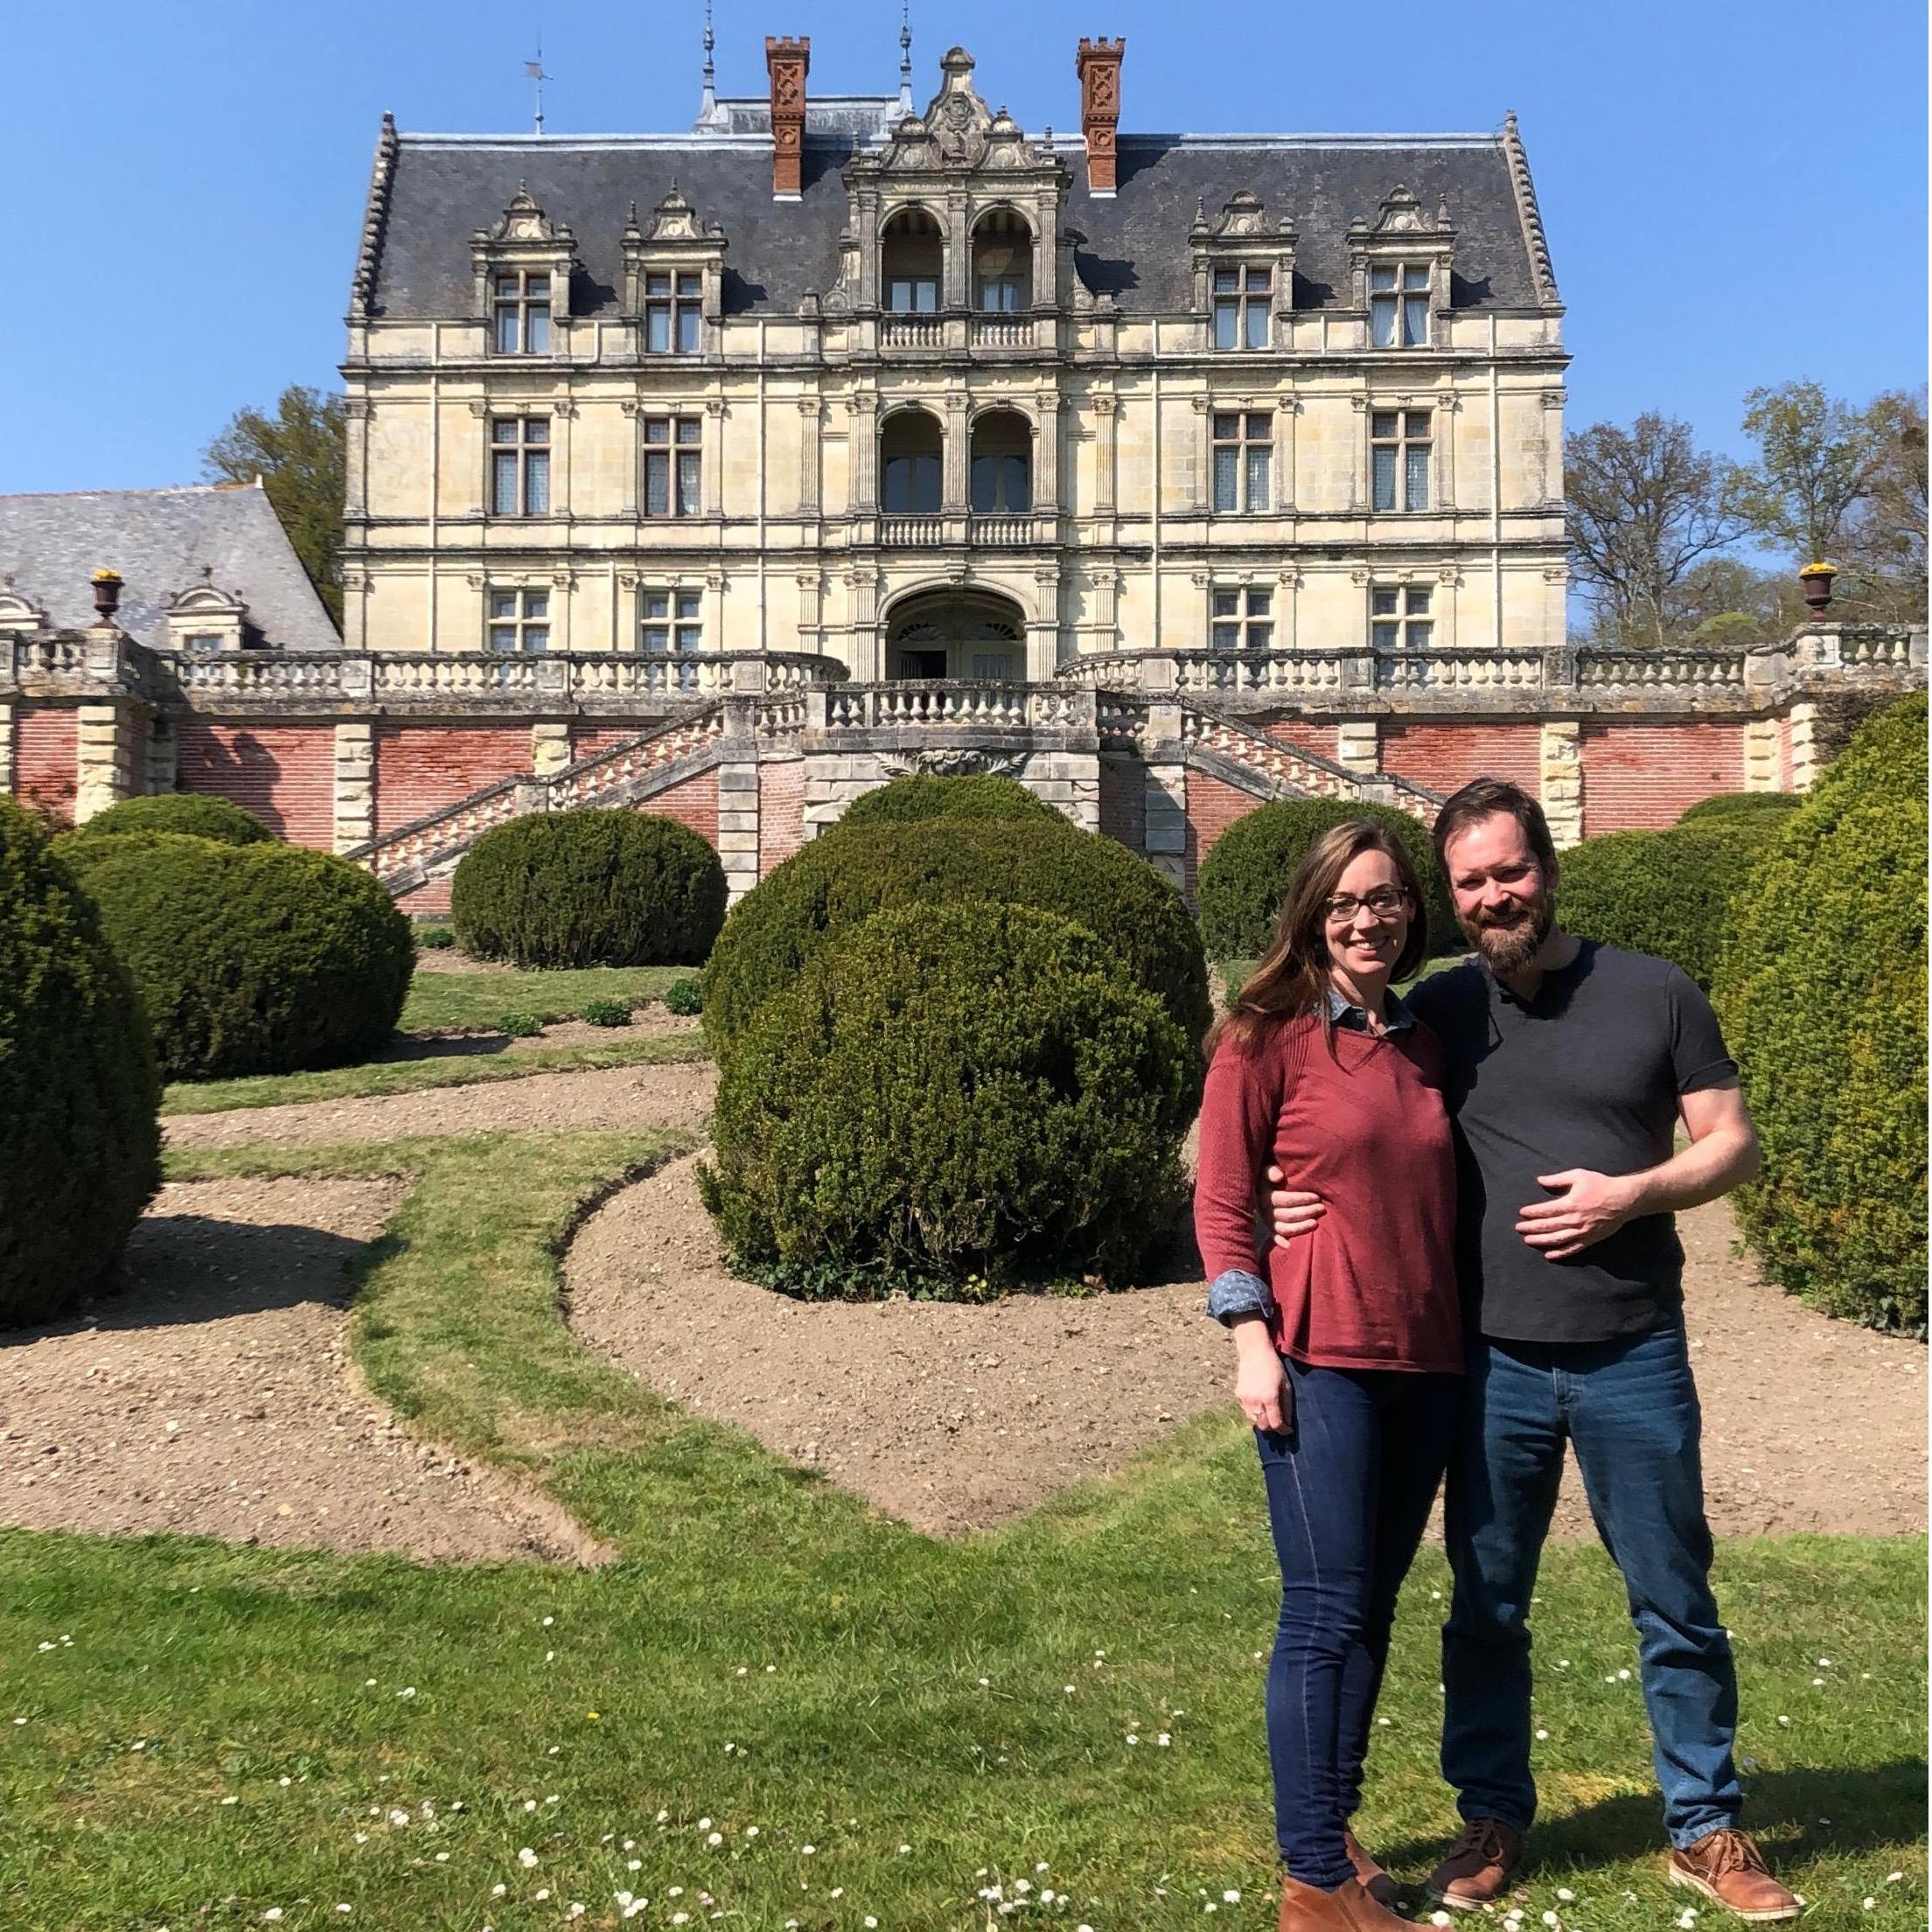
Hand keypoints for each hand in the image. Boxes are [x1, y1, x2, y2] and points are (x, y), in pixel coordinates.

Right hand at [1232, 1328, 1291, 1432]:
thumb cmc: (1274, 1367)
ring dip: (1261, 1420)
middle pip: (1263, 1426)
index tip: (1288, 1430)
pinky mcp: (1238, 1395)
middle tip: (1278, 1423)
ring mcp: (1245, 1398)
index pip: (1276, 1424)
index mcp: (1270, 1398)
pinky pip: (1246, 1410)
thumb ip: (1287, 1405)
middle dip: (1272, 1428)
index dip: (1283, 1430)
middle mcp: (1256, 1401)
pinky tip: (1259, 1404)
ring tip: (1268, 1414)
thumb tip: (1288, 1422)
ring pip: (1253, 1420)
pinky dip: (1253, 1412)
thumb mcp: (1286, 1385)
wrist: (1254, 1352)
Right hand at [1265, 1165, 1326, 1246]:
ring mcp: (1268, 1222)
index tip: (1316, 1197)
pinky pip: (1275, 1238)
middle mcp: (1265, 1211)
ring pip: (1284, 1229)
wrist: (1257, 1188)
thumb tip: (1279, 1177)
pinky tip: (1289, 1246)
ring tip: (1316, 1223)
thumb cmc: (1268, 1177)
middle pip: (1288, 1215)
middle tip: (1322, 1208)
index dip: (1301, 1199)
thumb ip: (1270, 1170)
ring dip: (1300, 1227)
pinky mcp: (1270, 1230)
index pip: (1285, 1199)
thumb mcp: (1265, 1170)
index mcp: (1265, 1196)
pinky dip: (1281, 1242)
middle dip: (1307, 1212)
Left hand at [1517, 1168, 1640, 1260]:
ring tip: (1528, 1241)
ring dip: (1541, 1241)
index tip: (1522, 1213)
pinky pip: (1573, 1249)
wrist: (1625, 1199)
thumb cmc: (1601, 1185)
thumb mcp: (1579, 1175)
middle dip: (1531, 1228)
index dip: (1532, 1212)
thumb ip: (1558, 1179)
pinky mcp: (1590, 1239)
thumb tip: (1540, 1180)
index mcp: (1571, 1203)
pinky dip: (1560, 1253)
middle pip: (1548, 1226)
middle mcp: (1575, 1220)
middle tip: (1518, 1229)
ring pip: (1558, 1239)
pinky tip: (1549, 1255)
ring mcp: (1583, 1232)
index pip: (1546, 1210)